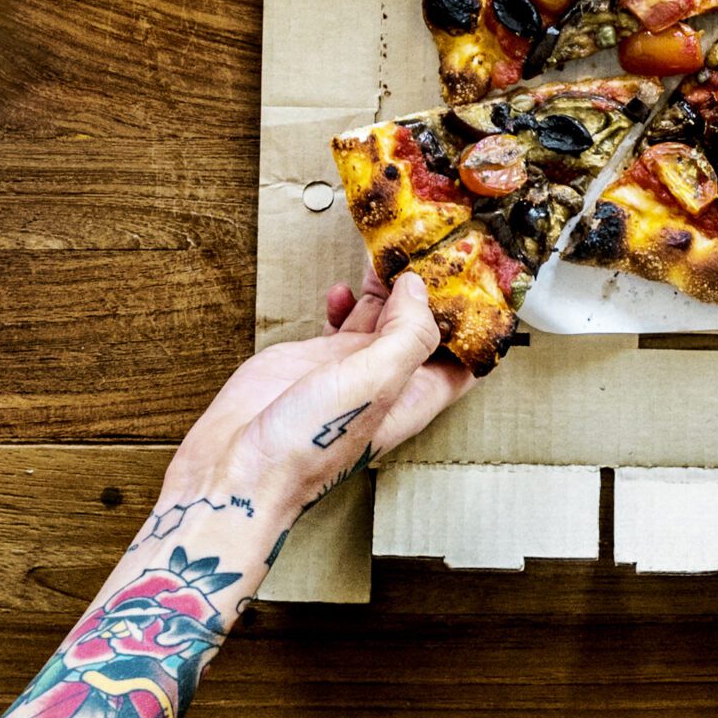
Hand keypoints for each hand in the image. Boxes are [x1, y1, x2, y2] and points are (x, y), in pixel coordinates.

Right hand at [160, 271, 471, 529]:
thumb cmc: (307, 448)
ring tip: (393, 254)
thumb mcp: (374, 384)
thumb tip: (418, 290)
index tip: (480, 281)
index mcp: (415, 396)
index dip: (475, 323)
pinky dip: (347, 299)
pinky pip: (342, 320)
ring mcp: (350, 369)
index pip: (464, 359)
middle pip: (425, 329)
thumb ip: (406, 334)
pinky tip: (343, 287)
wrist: (237, 469)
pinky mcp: (314, 360)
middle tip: (434, 248)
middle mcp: (388, 382)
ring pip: (384, 318)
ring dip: (391, 287)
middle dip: (433, 292)